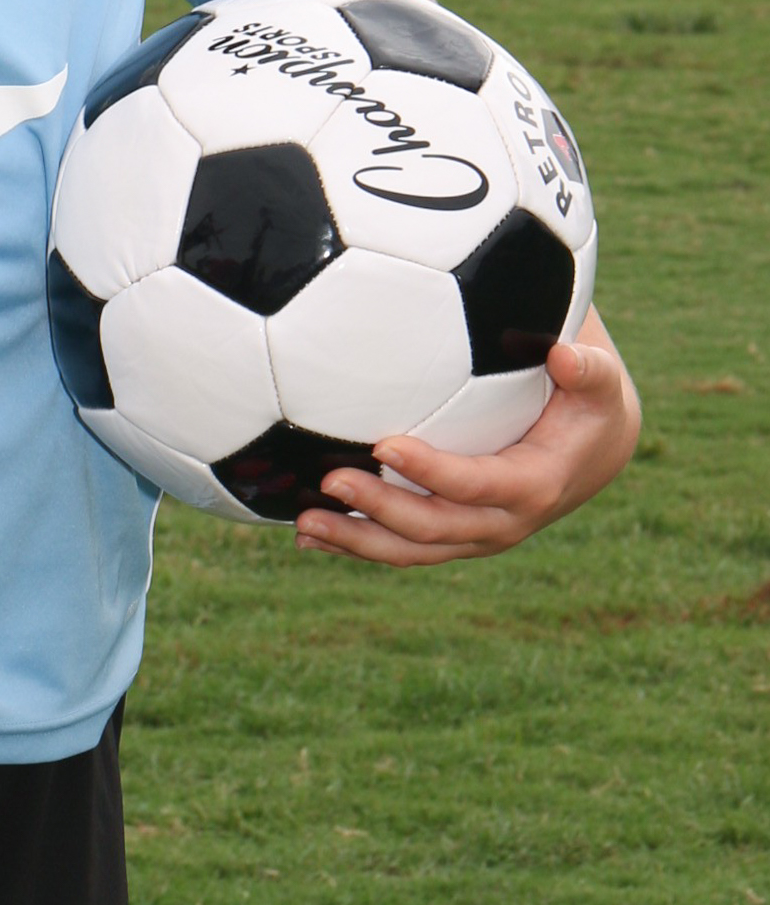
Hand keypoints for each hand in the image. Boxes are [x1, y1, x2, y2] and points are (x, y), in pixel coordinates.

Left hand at [294, 313, 639, 566]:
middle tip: (328, 481)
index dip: (432, 471)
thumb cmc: (589, 402)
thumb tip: (564, 354)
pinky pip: (404, 547)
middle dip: (380, 509)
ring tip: (304, 524)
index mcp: (534, 486)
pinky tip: (309, 534)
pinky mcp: (455, 536)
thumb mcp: (599, 382)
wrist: (596, 449)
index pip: (475, 485)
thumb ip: (588, 367)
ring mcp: (477, 536)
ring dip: (357, 539)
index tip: (385, 444)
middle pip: (434, 528)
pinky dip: (358, 542)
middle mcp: (503, 524)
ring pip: (412, 550)